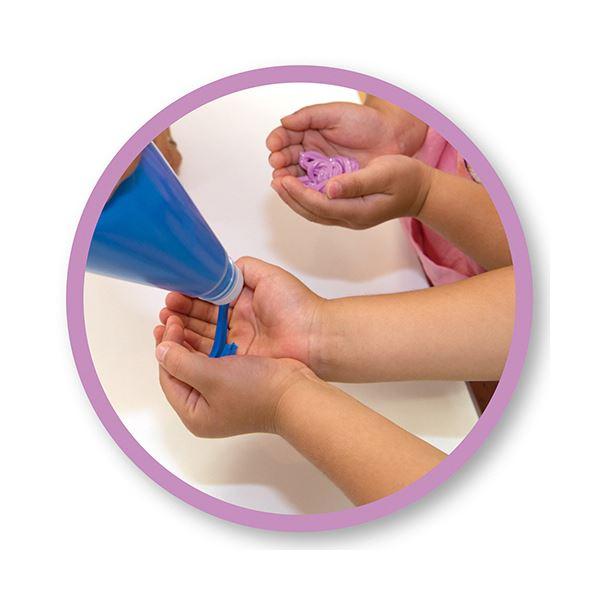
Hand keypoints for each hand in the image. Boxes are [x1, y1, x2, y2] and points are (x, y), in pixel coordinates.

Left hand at [155, 315, 315, 435]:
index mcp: (194, 413)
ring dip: (190, 339)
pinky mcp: (237, 382)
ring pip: (197, 362)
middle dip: (175, 342)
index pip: (168, 376)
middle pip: (181, 369)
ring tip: (184, 316)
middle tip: (172, 316)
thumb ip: (180, 362)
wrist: (295, 394)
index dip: (166, 347)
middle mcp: (205, 406)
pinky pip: (214, 360)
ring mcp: (222, 394)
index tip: (170, 323)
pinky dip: (208, 343)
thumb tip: (160, 350)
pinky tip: (207, 326)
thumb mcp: (211, 376)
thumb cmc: (255, 390)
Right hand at [156, 256, 326, 370]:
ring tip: (166, 324)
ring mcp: (237, 343)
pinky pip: (211, 356)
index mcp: (243, 301)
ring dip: (183, 330)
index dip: (191, 296)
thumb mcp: (268, 276)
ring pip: (203, 336)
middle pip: (202, 318)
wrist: (314, 338)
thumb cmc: (295, 305)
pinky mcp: (238, 361)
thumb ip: (243, 269)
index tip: (173, 293)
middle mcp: (237, 322)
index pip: (210, 297)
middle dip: (182, 313)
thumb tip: (220, 269)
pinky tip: (178, 342)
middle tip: (166, 311)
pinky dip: (193, 349)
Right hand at [266, 101, 426, 177]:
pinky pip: (314, 189)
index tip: (273, 145)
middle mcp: (311, 152)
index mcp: (309, 132)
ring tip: (282, 179)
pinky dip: (305, 190)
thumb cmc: (365, 121)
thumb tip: (284, 122)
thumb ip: (309, 116)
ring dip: (288, 178)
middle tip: (277, 163)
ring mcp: (320, 169)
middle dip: (280, 161)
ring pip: (298, 176)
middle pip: (288, 159)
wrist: (392, 138)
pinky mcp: (331, 184)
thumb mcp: (335, 113)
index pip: (286, 137)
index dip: (277, 141)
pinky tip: (299, 190)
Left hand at [273, 154, 433, 229]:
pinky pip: (321, 208)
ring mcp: (348, 217)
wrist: (420, 191)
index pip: (319, 205)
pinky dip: (305, 199)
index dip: (298, 193)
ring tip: (280, 184)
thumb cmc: (406, 179)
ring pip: (314, 212)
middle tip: (275, 181)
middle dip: (291, 198)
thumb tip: (329, 188)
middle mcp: (349, 218)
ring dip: (295, 200)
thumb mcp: (383, 174)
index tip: (283, 180)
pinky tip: (298, 188)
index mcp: (357, 211)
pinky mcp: (348, 211)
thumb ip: (356, 182)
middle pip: (312, 212)